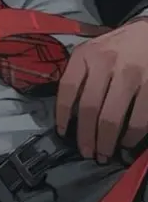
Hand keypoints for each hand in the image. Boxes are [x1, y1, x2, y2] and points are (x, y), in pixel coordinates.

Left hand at [55, 18, 147, 161]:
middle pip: (88, 109)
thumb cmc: (118, 46)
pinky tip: (127, 143)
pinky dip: (132, 136)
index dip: (62, 115)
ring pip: (112, 117)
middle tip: (88, 153)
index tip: (63, 133)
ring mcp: (130, 73)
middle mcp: (105, 62)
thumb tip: (70, 115)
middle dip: (86, 137)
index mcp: (86, 54)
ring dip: (106, 142)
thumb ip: (81, 75)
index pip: (67, 89)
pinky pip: (139, 118)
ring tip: (105, 155)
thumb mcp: (93, 51)